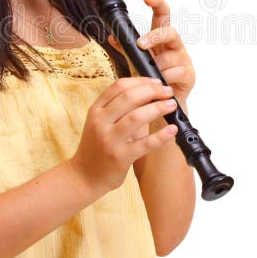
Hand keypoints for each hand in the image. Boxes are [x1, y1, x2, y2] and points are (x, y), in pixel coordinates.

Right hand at [70, 77, 178, 193]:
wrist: (84, 176)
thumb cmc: (97, 146)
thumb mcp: (101, 123)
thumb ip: (120, 108)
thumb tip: (149, 93)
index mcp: (96, 110)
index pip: (119, 86)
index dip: (141, 81)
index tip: (157, 82)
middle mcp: (100, 122)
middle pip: (129, 97)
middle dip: (152, 91)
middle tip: (168, 92)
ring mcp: (109, 140)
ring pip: (136, 117)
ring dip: (158, 108)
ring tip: (171, 105)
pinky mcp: (120, 157)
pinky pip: (144, 144)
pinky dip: (161, 136)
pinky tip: (172, 130)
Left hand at [108, 0, 195, 105]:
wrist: (162, 106)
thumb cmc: (151, 81)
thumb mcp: (135, 63)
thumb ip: (126, 49)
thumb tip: (112, 37)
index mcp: (161, 40)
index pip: (162, 16)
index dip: (157, 4)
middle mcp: (174, 47)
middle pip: (170, 31)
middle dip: (155, 36)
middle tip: (141, 44)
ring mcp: (183, 60)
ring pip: (172, 55)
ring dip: (157, 65)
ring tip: (149, 75)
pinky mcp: (189, 76)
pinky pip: (178, 72)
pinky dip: (166, 77)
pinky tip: (159, 83)